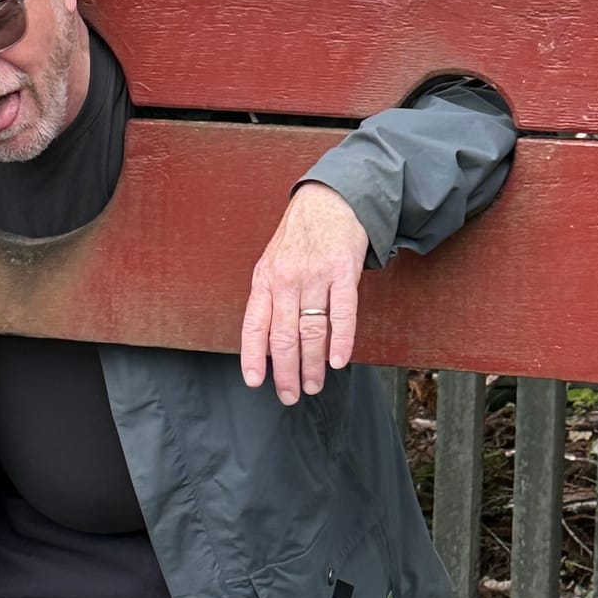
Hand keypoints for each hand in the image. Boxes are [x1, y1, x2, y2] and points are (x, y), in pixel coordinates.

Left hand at [241, 182, 369, 404]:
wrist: (327, 202)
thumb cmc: (298, 239)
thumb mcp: (271, 264)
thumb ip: (268, 300)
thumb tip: (265, 344)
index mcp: (265, 280)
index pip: (254, 325)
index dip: (253, 356)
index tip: (256, 382)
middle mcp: (287, 280)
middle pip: (284, 336)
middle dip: (286, 372)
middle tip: (290, 395)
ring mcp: (315, 276)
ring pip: (312, 330)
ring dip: (312, 364)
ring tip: (313, 385)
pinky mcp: (343, 271)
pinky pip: (342, 312)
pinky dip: (341, 340)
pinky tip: (338, 361)